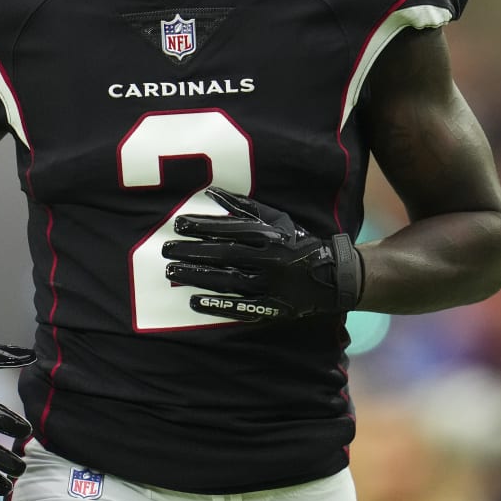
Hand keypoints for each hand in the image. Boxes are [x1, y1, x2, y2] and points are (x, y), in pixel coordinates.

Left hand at [163, 187, 363, 321]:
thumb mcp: (277, 219)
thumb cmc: (299, 243)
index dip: (202, 226)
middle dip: (192, 251)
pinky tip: (194, 301)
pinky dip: (217, 304)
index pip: (230, 229)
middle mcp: (269, 260)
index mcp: (270, 236)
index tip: (177, 224)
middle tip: (166, 250)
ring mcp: (270, 285)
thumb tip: (212, 192)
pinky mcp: (272, 307)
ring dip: (197, 276)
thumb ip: (244, 207)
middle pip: (224, 255)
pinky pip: (241, 306)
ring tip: (172, 272)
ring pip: (228, 279)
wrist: (334, 276)